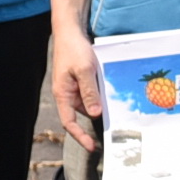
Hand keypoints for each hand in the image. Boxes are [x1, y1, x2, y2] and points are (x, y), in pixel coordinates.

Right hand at [51, 22, 103, 149]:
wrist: (70, 32)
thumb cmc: (74, 50)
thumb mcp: (84, 70)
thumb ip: (89, 92)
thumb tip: (95, 114)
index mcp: (63, 94)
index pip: (69, 122)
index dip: (80, 136)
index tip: (92, 147)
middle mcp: (67, 94)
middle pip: (82, 114)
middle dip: (97, 118)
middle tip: (116, 125)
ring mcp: (74, 88)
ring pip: (89, 103)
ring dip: (100, 103)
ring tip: (115, 101)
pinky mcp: (80, 82)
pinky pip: (91, 93)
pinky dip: (100, 94)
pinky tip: (109, 90)